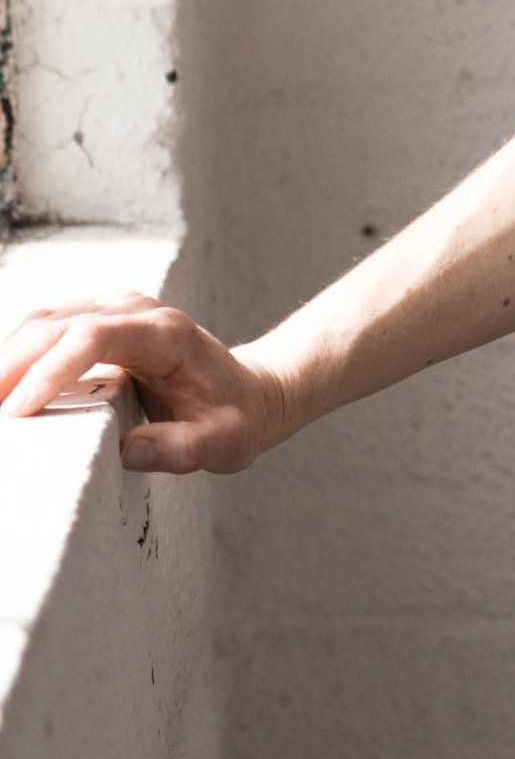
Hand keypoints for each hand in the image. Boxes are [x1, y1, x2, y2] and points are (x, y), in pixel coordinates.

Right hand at [0, 298, 291, 474]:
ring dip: (5, 360)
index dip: (50, 371)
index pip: (94, 337)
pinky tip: (1, 388)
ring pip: (41, 322)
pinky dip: (14, 355)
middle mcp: (135, 309)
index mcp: (165, 334)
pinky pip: (44, 329)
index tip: (17, 412)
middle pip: (55, 325)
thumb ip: (183, 448)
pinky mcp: (95, 318)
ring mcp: (112, 308)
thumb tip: (133, 451)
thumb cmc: (234, 417)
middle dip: (9, 367)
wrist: (247, 390)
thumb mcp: (223, 442)